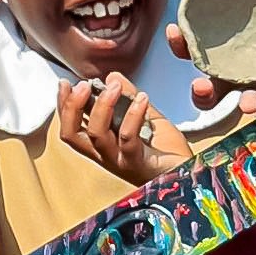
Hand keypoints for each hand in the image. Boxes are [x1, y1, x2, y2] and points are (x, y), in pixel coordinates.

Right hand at [57, 73, 191, 184]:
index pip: (71, 128)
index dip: (63, 106)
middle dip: (72, 107)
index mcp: (103, 146)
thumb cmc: (170, 156)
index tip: (65, 84)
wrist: (192, 177)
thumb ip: (128, 99)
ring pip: (97, 135)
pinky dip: (132, 114)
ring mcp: (120, 161)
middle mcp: (106, 156)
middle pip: (73, 135)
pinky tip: (141, 98)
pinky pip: (128, 138)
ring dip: (102, 106)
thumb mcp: (146, 119)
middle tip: (83, 85)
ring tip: (114, 86)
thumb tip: (113, 77)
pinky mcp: (138, 164)